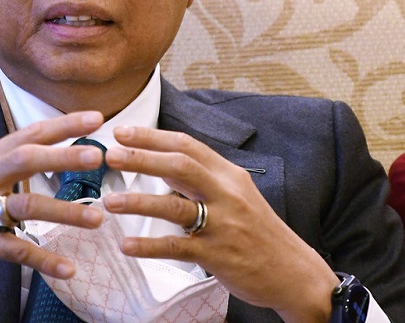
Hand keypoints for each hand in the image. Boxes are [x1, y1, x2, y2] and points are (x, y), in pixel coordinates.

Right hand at [0, 111, 106, 320]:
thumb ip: (6, 160)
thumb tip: (45, 146)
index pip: (29, 133)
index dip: (62, 124)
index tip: (95, 117)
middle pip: (26, 158)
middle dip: (63, 157)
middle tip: (97, 157)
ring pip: (26, 205)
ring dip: (64, 212)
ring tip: (97, 219)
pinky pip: (15, 250)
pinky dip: (43, 259)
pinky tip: (67, 268)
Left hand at [103, 127, 338, 322]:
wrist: (294, 272)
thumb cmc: (258, 231)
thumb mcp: (237, 194)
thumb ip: (203, 178)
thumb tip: (160, 163)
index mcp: (229, 174)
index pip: (187, 146)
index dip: (152, 137)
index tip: (123, 132)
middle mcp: (226, 194)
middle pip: (180, 166)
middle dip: (142, 158)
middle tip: (110, 155)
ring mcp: (222, 225)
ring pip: (175, 206)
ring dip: (139, 202)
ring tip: (110, 201)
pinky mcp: (217, 255)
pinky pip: (177, 247)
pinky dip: (149, 246)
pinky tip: (126, 244)